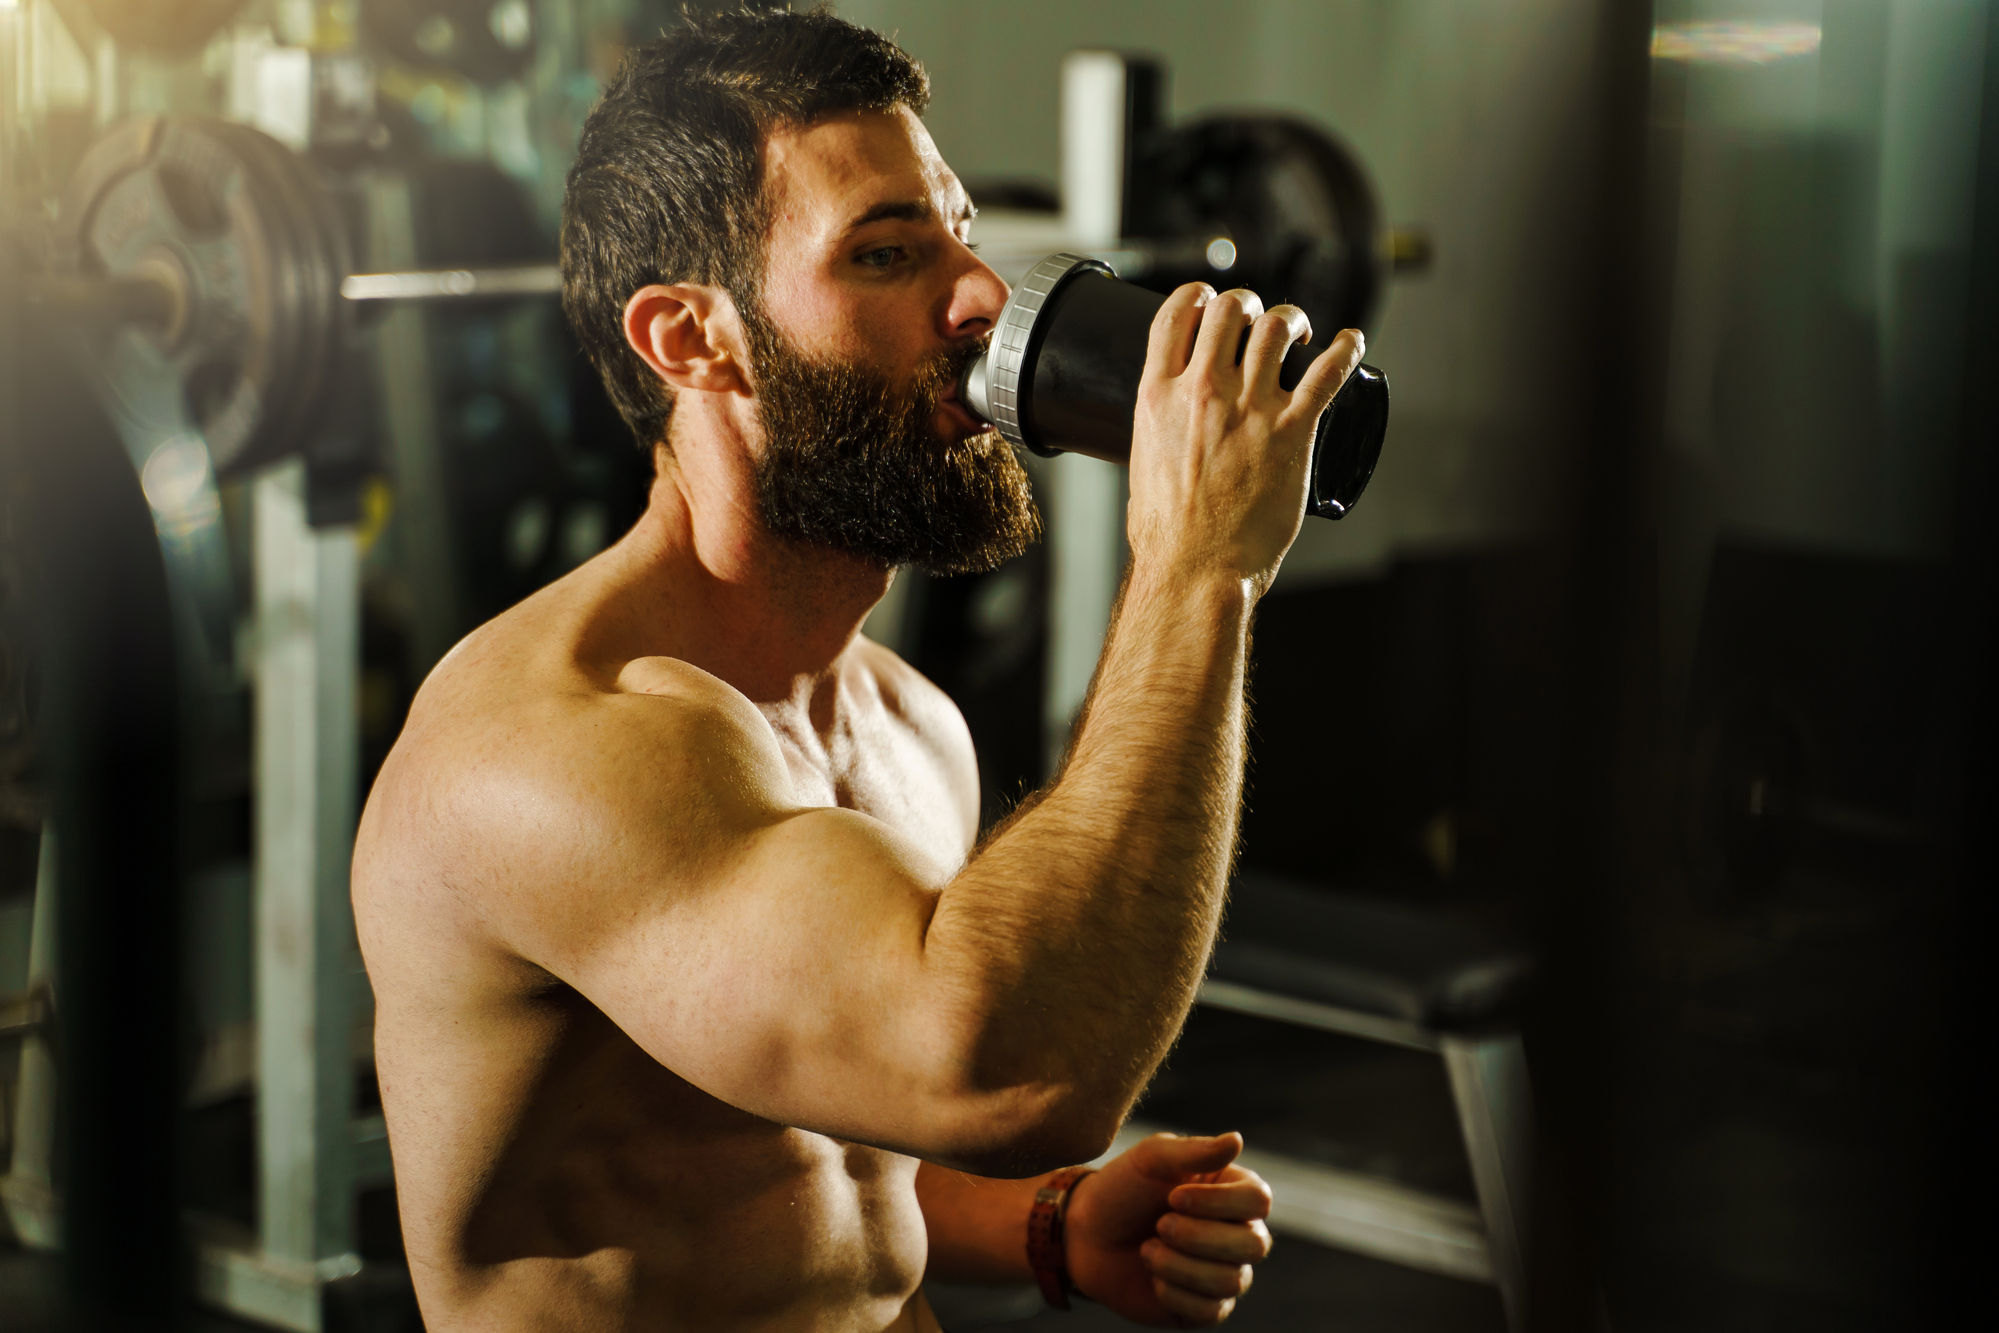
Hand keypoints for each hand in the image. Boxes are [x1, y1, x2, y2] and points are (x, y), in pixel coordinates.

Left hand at [1063, 1132, 1273, 1326]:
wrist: (1086, 1236)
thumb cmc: (1122, 1189)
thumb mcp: (1150, 1159)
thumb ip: (1194, 1151)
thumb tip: (1237, 1140)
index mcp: (1232, 1191)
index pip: (1259, 1200)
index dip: (1219, 1203)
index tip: (1173, 1196)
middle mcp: (1238, 1233)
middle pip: (1254, 1244)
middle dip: (1197, 1237)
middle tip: (1159, 1225)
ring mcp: (1225, 1272)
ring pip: (1230, 1281)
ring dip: (1178, 1265)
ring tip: (1148, 1249)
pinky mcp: (1205, 1308)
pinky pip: (1209, 1311)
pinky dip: (1174, 1293)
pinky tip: (1154, 1278)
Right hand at [1127, 283, 1362, 595]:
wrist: (1196, 568)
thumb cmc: (1167, 535)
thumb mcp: (1142, 464)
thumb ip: (1158, 431)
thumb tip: (1171, 428)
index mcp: (1159, 396)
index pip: (1177, 313)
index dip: (1198, 295)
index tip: (1210, 301)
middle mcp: (1204, 392)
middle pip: (1230, 309)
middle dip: (1248, 304)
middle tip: (1258, 319)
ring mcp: (1251, 409)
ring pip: (1277, 327)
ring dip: (1291, 319)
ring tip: (1299, 332)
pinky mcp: (1292, 432)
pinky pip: (1329, 372)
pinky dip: (1345, 348)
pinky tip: (1350, 342)